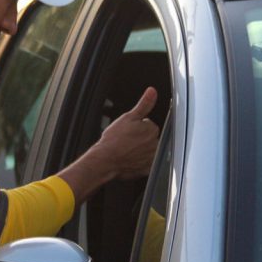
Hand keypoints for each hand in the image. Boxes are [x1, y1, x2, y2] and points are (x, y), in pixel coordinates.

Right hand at [57, 87, 161, 203]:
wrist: (105, 160)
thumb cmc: (114, 139)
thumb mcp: (128, 117)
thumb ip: (144, 104)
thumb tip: (152, 91)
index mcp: (152, 129)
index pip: (148, 125)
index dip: (138, 127)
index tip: (129, 131)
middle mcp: (155, 144)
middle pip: (150, 138)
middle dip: (141, 138)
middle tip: (127, 141)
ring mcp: (152, 158)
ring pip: (148, 151)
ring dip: (141, 150)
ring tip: (127, 150)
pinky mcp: (147, 169)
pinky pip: (147, 164)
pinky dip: (141, 163)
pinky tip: (131, 160)